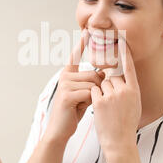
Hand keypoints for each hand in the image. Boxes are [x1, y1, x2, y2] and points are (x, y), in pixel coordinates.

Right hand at [44, 29, 104, 143]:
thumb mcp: (84, 94)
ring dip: (94, 96)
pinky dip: (91, 101)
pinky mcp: (67, 95)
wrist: (60, 130)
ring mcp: (65, 85)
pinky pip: (90, 93)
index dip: (81, 44)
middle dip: (97, 88)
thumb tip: (103, 72)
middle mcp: (65, 76)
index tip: (87, 32)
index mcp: (68, 74)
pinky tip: (81, 108)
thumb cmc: (73, 112)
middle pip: (94, 73)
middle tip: (87, 100)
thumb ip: (91, 82)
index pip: (75, 56)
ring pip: (94, 84)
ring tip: (83, 104)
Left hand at [91, 38, 141, 156]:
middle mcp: (124, 91)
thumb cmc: (126, 124)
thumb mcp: (133, 104)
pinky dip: (94, 98)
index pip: (129, 67)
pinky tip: (100, 109)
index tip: (122, 40)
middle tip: (112, 103)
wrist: (119, 141)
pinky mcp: (99, 101)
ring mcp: (112, 96)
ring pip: (101, 84)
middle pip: (111, 77)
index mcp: (134, 90)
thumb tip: (119, 77)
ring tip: (107, 109)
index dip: (125, 53)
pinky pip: (93, 91)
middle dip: (108, 86)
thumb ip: (128, 89)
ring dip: (101, 92)